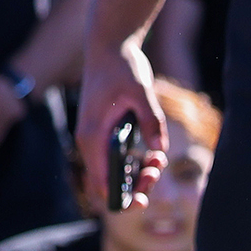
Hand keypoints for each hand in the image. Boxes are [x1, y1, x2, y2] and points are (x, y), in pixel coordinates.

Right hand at [74, 41, 166, 209]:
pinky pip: (118, 161)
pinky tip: (155, 154)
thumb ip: (152, 120)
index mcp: (93, 135)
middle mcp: (90, 141)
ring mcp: (96, 138)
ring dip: (139, 174)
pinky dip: (137, 163)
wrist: (109, 47)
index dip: (119, 198)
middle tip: (156, 171)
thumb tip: (159, 148)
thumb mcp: (141, 91)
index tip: (142, 202)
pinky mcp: (105, 134)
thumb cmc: (121, 67)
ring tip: (158, 159)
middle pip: (107, 183)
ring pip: (114, 173)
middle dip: (135, 187)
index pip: (101, 180)